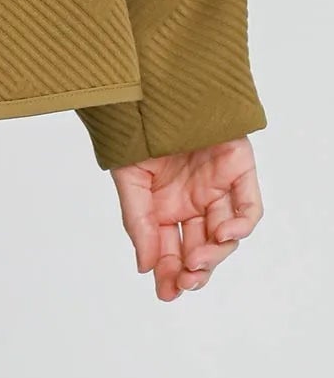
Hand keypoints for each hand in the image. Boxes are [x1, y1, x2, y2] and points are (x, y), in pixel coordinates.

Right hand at [110, 136, 263, 300]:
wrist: (154, 84)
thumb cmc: (138, 125)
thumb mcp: (129, 179)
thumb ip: (138, 222)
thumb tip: (145, 267)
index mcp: (165, 205)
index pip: (171, 249)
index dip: (169, 273)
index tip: (165, 292)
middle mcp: (193, 201)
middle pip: (201, 249)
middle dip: (193, 272)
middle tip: (183, 284)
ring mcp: (218, 187)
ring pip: (226, 235)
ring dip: (214, 255)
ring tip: (196, 262)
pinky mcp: (238, 170)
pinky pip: (249, 207)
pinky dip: (240, 224)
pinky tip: (223, 234)